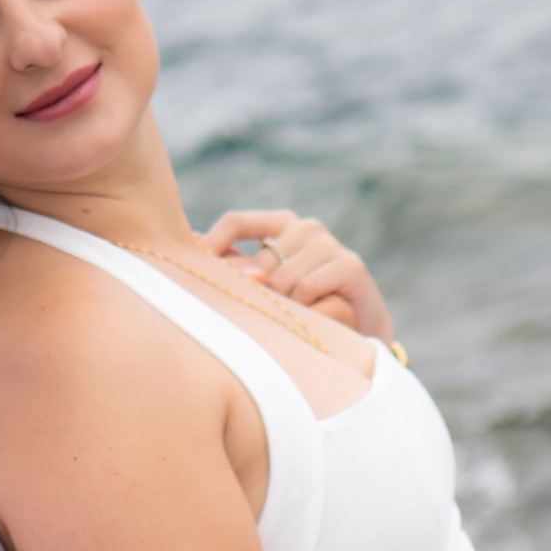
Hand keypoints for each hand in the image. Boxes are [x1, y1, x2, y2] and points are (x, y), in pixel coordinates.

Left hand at [203, 209, 395, 343]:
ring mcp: (328, 244)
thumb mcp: (268, 284)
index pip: (237, 221)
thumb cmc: (304, 305)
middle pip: (258, 263)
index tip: (195, 269)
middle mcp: (305, 227)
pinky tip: (316, 314)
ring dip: (284, 306)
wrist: (359, 329)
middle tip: (269, 315)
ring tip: (297, 316)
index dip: (214, 243)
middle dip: (257, 295)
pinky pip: (307, 288)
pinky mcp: (350, 264)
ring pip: (282, 280)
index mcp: (281, 223)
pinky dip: (306, 307)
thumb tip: (191, 241)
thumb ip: (237, 264)